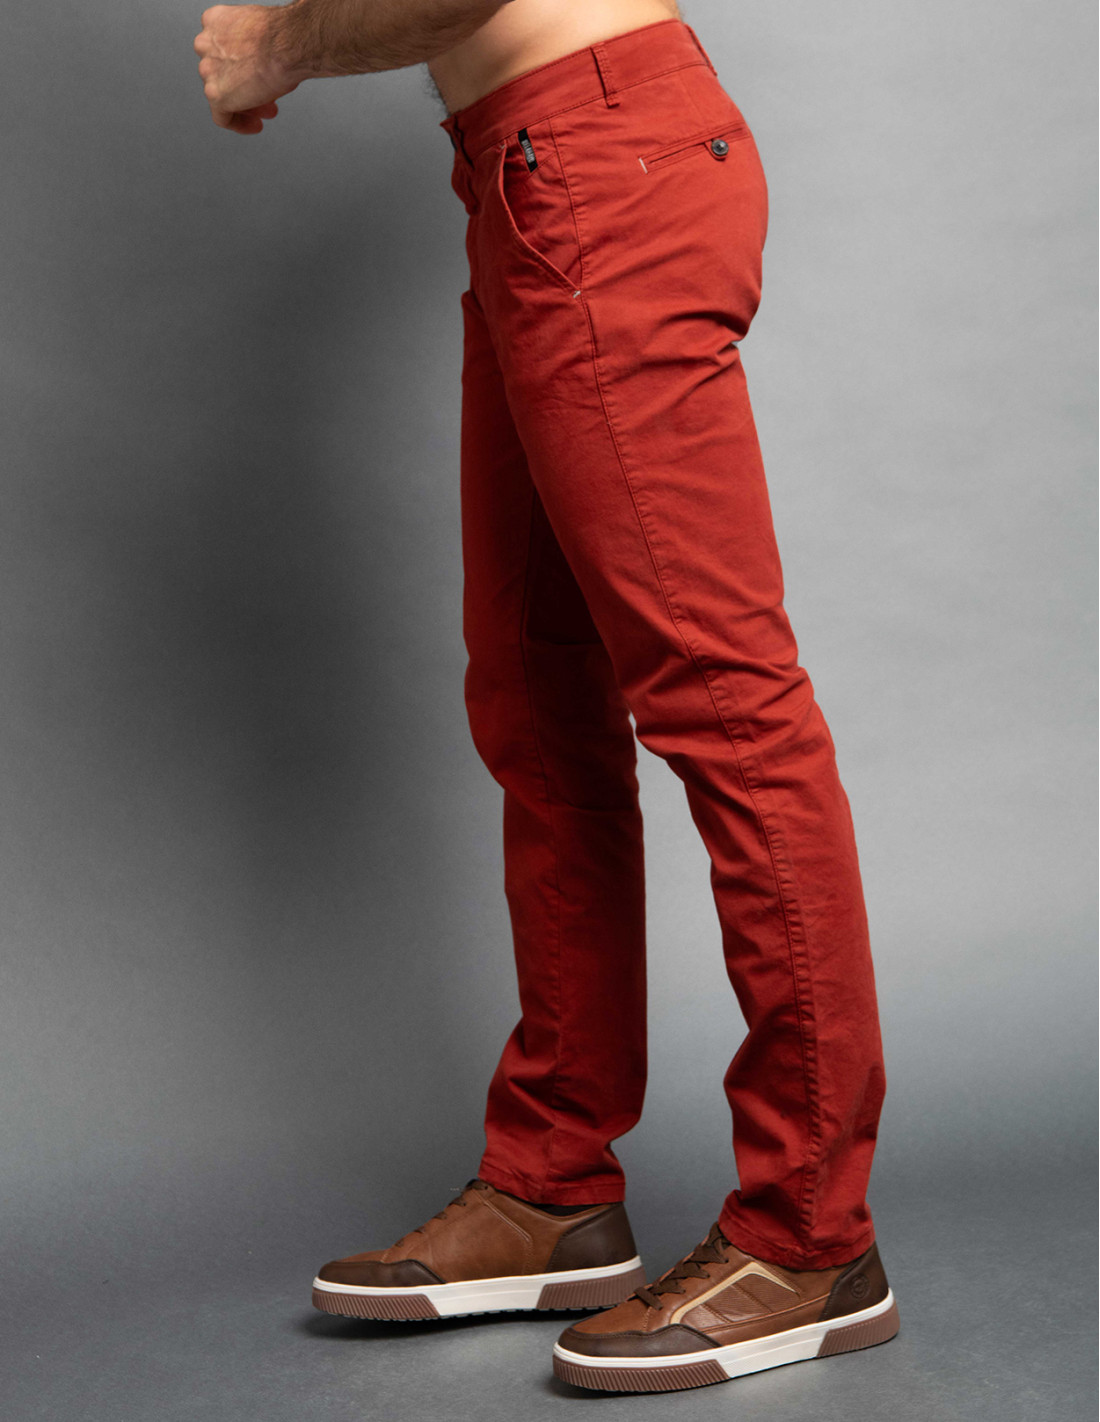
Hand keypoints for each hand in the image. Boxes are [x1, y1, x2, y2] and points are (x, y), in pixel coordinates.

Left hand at [194, 5, 300, 134]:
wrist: (284, 44)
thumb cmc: (280, 35)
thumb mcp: (261, 32)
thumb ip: (251, 47)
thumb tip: (259, 64)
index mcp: (214, 21)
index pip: (220, 50)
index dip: (239, 66)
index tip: (252, 75)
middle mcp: (206, 45)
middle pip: (220, 74)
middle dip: (243, 87)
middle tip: (263, 95)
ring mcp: (208, 71)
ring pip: (222, 95)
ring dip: (246, 105)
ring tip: (267, 110)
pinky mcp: (215, 95)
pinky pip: (223, 118)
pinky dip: (239, 124)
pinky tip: (255, 125)